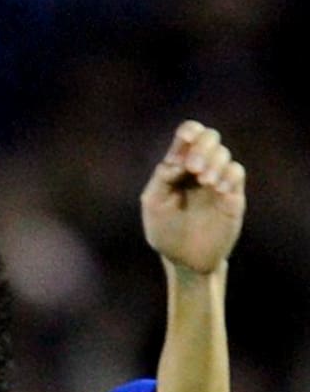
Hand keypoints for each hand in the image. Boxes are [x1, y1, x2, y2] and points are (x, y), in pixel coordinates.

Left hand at [141, 121, 245, 274]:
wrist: (185, 260)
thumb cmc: (165, 230)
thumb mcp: (154, 203)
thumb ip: (162, 178)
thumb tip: (177, 160)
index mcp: (177, 166)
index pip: (188, 136)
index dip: (189, 132)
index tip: (185, 139)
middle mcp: (199, 168)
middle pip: (210, 137)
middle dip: (202, 147)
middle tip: (193, 168)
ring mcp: (217, 181)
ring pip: (224, 154)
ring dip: (214, 163)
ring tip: (205, 181)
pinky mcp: (232, 196)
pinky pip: (237, 174)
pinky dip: (229, 176)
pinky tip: (219, 189)